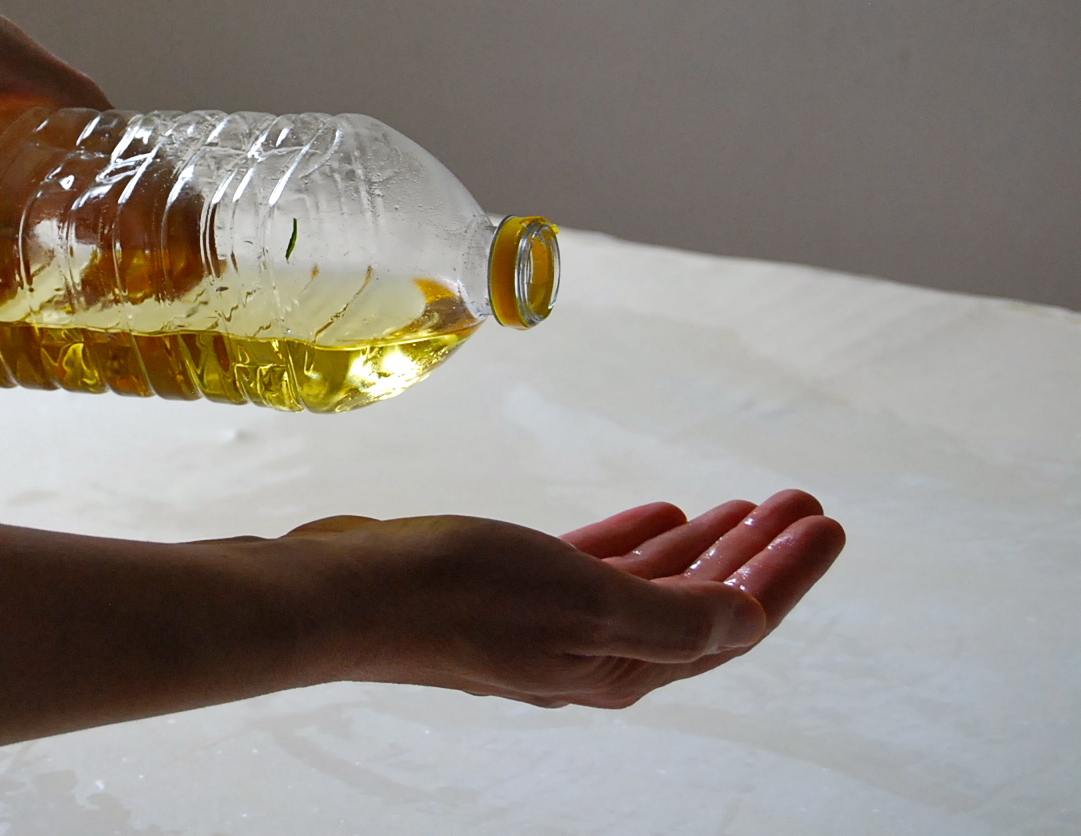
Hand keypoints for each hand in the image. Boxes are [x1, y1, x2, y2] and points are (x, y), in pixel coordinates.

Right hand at [282, 489, 843, 707]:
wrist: (345, 595)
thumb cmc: (455, 593)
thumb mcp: (580, 599)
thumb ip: (670, 615)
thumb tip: (749, 622)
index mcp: (620, 668)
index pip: (731, 624)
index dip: (785, 575)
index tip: (825, 521)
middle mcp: (593, 655)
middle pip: (700, 605)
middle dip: (755, 556)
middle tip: (799, 502)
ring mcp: (549, 626)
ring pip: (652, 586)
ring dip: (702, 546)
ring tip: (743, 505)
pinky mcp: (508, 595)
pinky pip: (598, 569)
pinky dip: (637, 541)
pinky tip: (657, 511)